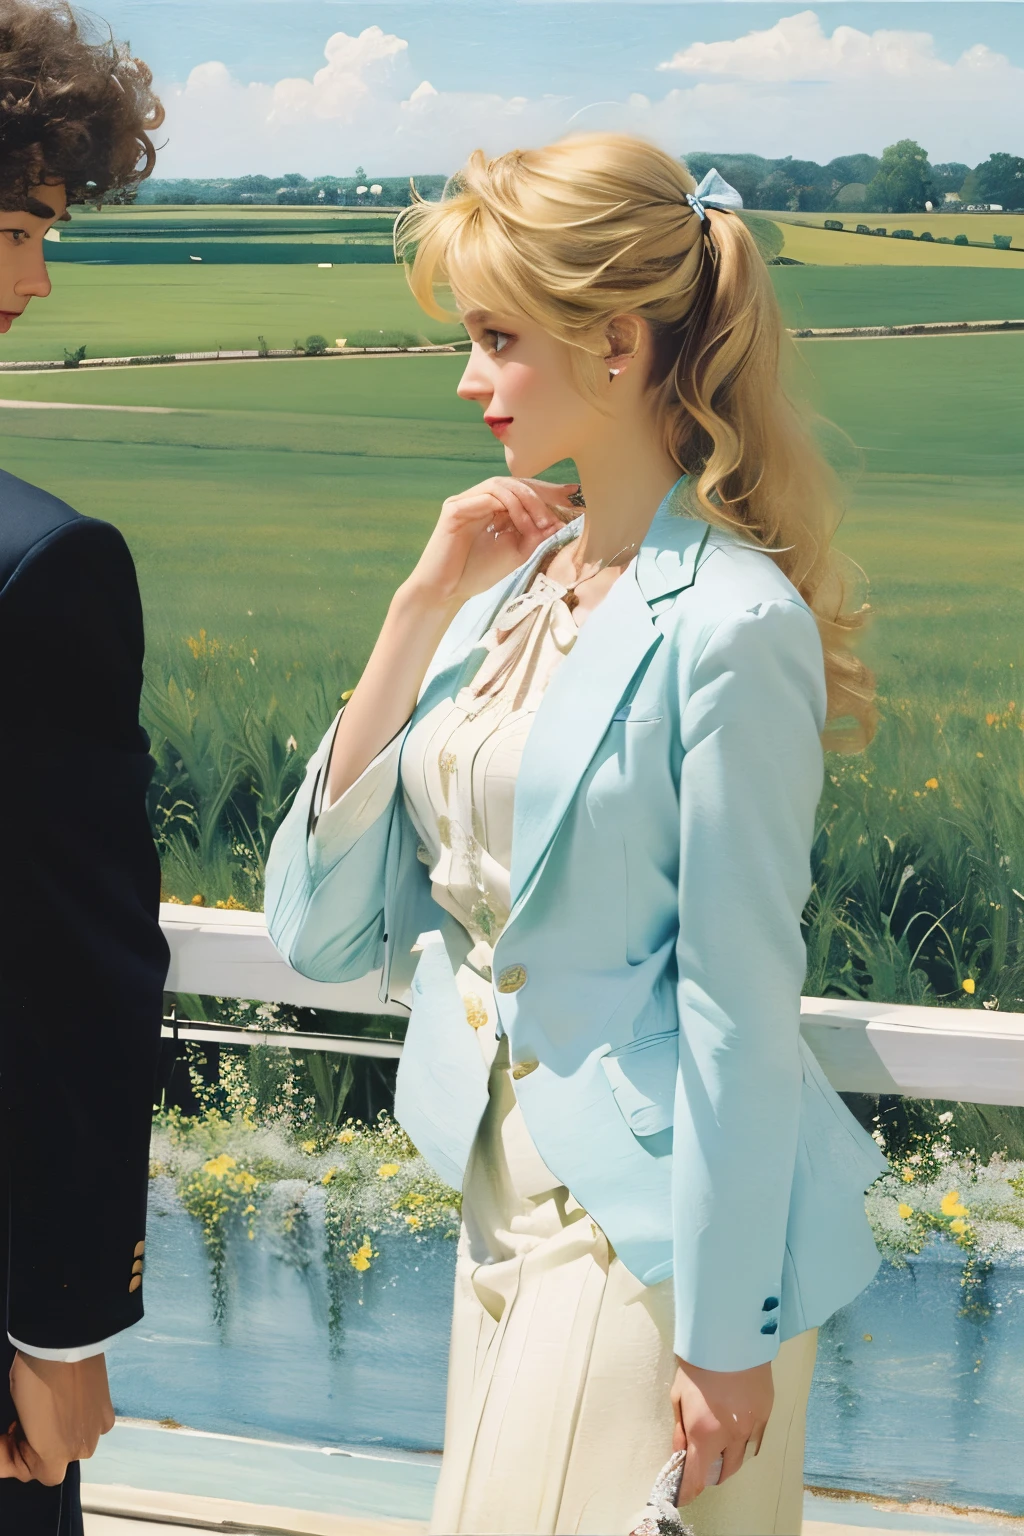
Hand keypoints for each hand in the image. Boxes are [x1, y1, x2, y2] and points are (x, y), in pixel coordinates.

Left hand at [0, 1353, 114, 1484]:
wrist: (66, 1340)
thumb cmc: (34, 1376)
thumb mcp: (17, 1410)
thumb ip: (23, 1438)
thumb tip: (25, 1435)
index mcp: (55, 1455)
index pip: (38, 1474)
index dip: (18, 1459)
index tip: (9, 1437)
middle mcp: (81, 1448)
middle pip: (58, 1460)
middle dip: (40, 1447)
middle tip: (27, 1423)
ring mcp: (98, 1427)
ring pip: (77, 1442)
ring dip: (62, 1433)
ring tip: (50, 1409)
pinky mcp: (108, 1407)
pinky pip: (93, 1424)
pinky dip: (82, 1418)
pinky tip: (71, 1400)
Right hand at [405, 476, 578, 608]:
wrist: (446, 592)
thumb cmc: (476, 574)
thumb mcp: (515, 553)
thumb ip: (534, 536)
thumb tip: (558, 522)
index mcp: (492, 508)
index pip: (522, 490)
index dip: (547, 490)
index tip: (573, 494)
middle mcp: (478, 499)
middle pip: (514, 483)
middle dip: (540, 495)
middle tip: (558, 514)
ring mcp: (465, 501)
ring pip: (502, 485)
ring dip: (526, 502)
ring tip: (539, 523)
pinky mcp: (454, 508)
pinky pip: (486, 496)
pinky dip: (509, 507)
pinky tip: (522, 525)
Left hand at [670, 1357, 772, 1505]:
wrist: (729, 1336)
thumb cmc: (698, 1364)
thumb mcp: (678, 1397)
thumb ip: (680, 1430)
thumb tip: (680, 1452)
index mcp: (705, 1434)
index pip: (696, 1477)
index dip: (688, 1490)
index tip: (682, 1494)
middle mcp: (731, 1437)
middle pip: (724, 1473)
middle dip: (710, 1474)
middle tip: (701, 1465)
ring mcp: (752, 1426)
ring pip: (743, 1459)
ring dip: (729, 1461)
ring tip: (720, 1449)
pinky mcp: (766, 1414)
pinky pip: (756, 1440)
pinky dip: (745, 1444)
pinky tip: (737, 1433)